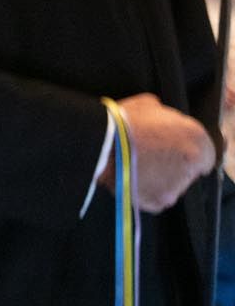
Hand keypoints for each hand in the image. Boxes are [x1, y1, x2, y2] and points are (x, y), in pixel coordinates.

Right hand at [101, 92, 214, 212]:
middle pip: (189, 170)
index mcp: (195, 138)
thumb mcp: (147, 104)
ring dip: (160, 178)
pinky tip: (130, 178)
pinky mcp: (159, 201)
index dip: (187, 150)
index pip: (205, 152)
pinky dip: (146, 190)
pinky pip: (156, 196)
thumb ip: (164, 115)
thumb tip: (162, 117)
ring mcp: (176, 187)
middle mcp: (192, 165)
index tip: (172, 148)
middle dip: (174, 164)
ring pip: (172, 185)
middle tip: (150, 156)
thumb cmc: (123, 121)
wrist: (99, 144)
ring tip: (136, 166)